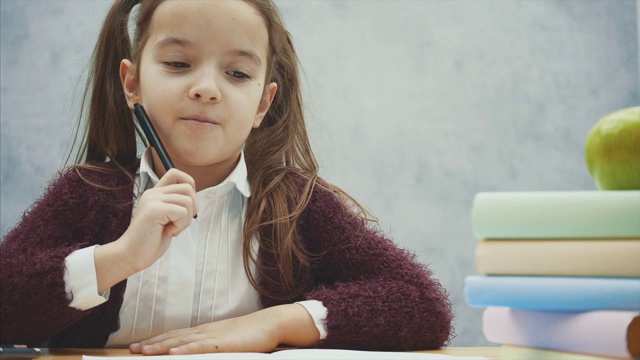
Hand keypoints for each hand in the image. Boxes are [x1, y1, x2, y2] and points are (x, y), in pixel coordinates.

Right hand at [95, 169, 197, 292]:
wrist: (130, 255)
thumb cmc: (150, 240)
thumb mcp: (166, 218)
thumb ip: (176, 205)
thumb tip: (194, 198)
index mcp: (156, 193)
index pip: (176, 173)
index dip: (189, 185)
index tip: (185, 206)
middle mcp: (153, 193)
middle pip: (188, 188)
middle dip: (192, 208)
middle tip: (178, 223)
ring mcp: (153, 200)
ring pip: (188, 200)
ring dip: (185, 220)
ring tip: (171, 229)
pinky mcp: (154, 210)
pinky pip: (182, 212)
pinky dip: (180, 225)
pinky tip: (168, 232)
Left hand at [129, 304, 320, 354]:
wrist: (270, 323)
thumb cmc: (251, 333)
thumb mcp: (227, 339)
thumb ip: (212, 344)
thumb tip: (195, 351)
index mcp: (205, 331)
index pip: (176, 336)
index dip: (156, 341)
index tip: (139, 346)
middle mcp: (205, 331)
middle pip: (173, 337)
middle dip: (152, 343)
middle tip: (132, 349)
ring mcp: (213, 336)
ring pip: (182, 341)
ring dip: (161, 346)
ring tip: (144, 351)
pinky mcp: (223, 343)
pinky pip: (201, 346)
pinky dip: (185, 349)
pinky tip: (173, 352)